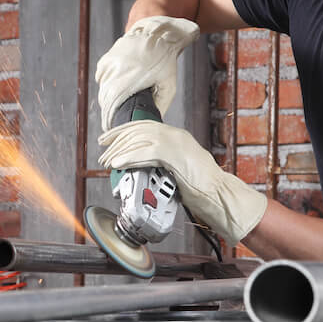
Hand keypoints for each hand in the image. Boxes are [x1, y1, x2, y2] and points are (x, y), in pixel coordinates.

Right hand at [95, 16, 198, 131]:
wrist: (157, 34)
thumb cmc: (165, 62)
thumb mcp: (168, 85)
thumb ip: (159, 103)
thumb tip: (150, 120)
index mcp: (130, 81)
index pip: (112, 106)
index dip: (110, 118)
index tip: (111, 125)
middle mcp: (116, 72)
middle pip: (105, 98)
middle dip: (109, 108)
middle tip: (116, 115)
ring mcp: (109, 64)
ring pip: (102, 87)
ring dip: (108, 95)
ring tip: (119, 97)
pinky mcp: (106, 58)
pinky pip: (101, 76)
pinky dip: (106, 81)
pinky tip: (117, 82)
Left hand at [98, 120, 267, 245]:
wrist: (221, 195)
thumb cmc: (201, 188)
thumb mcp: (177, 169)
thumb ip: (161, 162)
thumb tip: (139, 164)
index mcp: (176, 136)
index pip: (143, 126)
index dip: (122, 131)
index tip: (106, 139)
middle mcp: (176, 135)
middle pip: (138, 129)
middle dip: (116, 140)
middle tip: (102, 152)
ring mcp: (177, 143)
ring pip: (141, 139)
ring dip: (120, 150)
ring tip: (107, 161)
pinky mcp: (177, 155)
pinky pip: (148, 152)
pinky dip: (130, 157)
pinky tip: (118, 164)